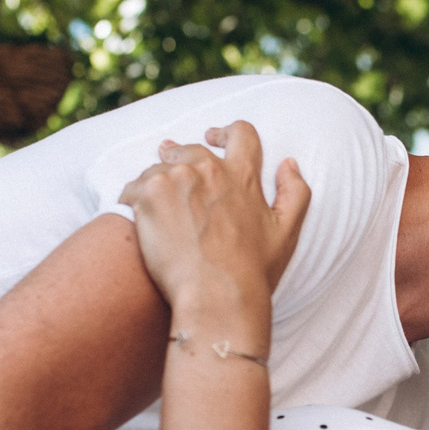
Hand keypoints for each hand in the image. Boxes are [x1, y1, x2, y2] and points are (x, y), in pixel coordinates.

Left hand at [119, 121, 311, 312]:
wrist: (215, 297)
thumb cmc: (252, 272)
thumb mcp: (286, 233)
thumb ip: (295, 192)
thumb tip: (289, 163)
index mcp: (242, 174)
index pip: (240, 133)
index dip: (225, 132)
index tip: (212, 136)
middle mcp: (208, 169)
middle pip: (190, 149)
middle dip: (181, 160)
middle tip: (171, 176)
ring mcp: (175, 178)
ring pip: (159, 168)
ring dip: (158, 184)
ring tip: (155, 211)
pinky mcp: (147, 194)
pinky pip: (133, 187)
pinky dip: (134, 200)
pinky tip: (137, 220)